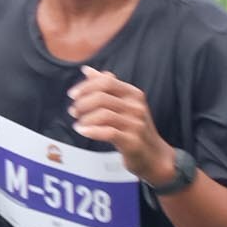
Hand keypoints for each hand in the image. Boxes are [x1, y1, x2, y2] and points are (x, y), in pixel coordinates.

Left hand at [69, 66, 174, 186]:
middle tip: (73, 111)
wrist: (154, 156)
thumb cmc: (134, 128)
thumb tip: (87, 70)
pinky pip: (108, 132)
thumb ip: (107, 87)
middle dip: (82, 103)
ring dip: (84, 118)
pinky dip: (91, 131)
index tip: (72, 95)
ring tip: (78, 123)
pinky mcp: (133, 142)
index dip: (85, 86)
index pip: (106, 82)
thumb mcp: (124, 104)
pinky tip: (82, 131)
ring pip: (103, 114)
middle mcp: (137, 107)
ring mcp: (136, 125)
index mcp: (134, 94)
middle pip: (101, 97)